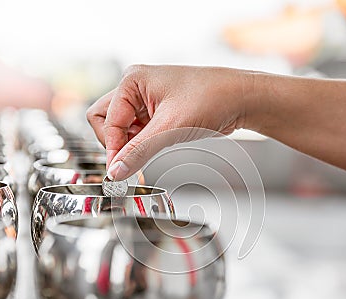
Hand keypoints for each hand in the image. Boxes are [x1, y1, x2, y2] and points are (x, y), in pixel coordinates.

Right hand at [87, 65, 248, 178]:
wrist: (239, 99)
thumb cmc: (211, 98)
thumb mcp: (170, 128)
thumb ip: (139, 151)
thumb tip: (116, 171)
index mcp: (133, 81)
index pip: (105, 120)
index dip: (112, 147)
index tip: (118, 170)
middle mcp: (136, 89)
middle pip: (106, 121)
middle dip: (116, 141)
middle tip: (131, 157)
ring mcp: (146, 102)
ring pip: (121, 129)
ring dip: (130, 144)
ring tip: (153, 147)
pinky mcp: (157, 114)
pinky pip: (138, 132)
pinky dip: (142, 144)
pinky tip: (158, 146)